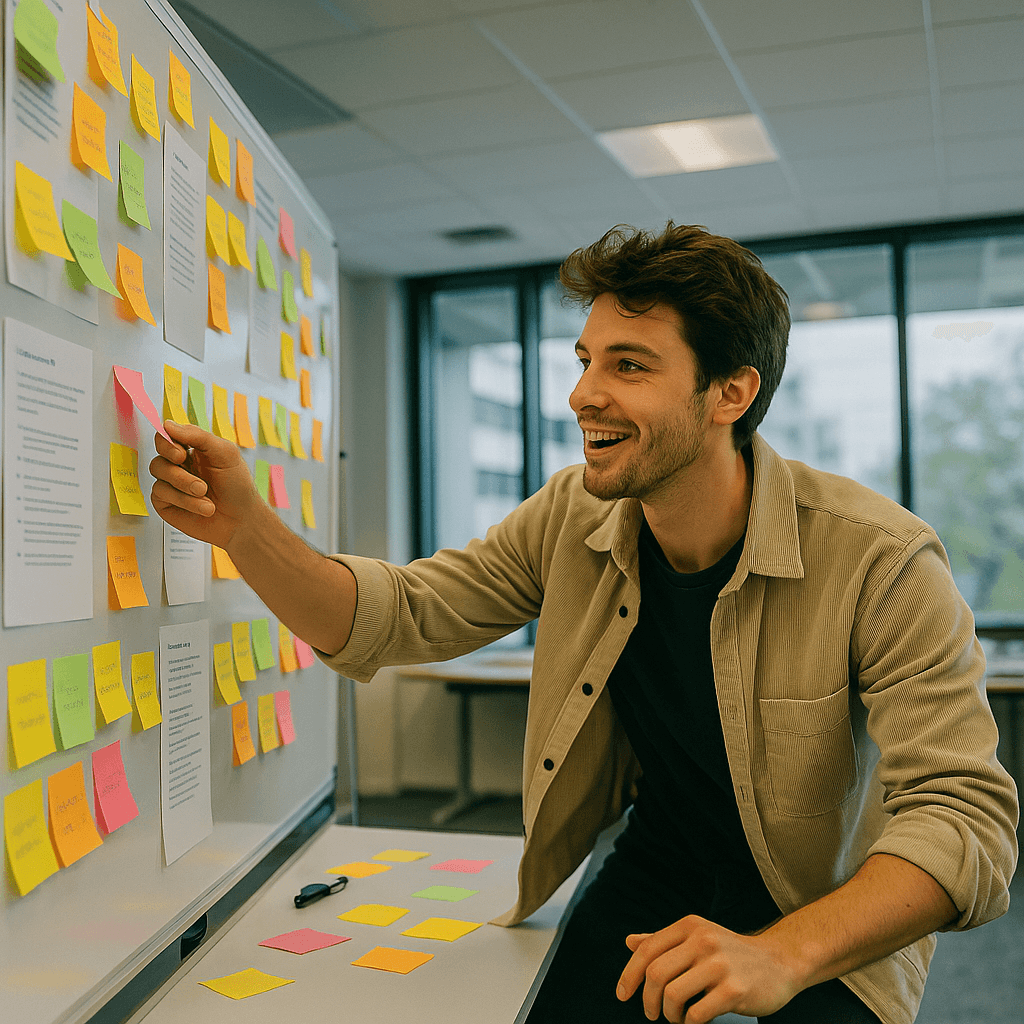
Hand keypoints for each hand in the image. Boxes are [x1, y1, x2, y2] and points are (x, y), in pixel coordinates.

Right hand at [149, 420, 260, 549]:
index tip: (181, 451)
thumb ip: (199, 437)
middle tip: (186, 464)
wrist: (242, 520)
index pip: (169, 434)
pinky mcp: (165, 502)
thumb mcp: (225, 454)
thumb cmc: (237, 486)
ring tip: (205, 492)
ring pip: (159, 471)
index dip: (168, 439)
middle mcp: (179, 463)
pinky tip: (204, 507)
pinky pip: (161, 494)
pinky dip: (185, 501)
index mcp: (193, 448)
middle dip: (173, 458)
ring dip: (184, 483)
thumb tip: (168, 425)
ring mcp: (170, 482)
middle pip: (160, 451)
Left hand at [616, 915, 802, 1022]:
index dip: (629, 974)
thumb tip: (629, 942)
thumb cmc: (731, 953)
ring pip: (673, 995)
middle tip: (651, 1013)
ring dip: (669, 1015)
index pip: (647, 950)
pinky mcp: (735, 990)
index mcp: (689, 926)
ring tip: (676, 1018)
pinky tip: (694, 1021)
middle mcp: (702, 941)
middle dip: (647, 1000)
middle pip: (655, 974)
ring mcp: (719, 965)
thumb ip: (663, 941)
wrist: (779, 962)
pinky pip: (697, 1013)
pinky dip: (689, 1023)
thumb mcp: (697, 937)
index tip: (623, 994)